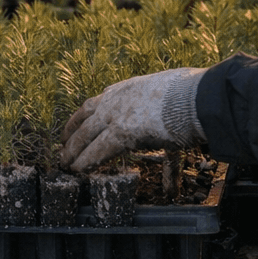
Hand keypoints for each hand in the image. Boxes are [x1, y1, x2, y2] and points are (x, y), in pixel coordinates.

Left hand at [60, 67, 205, 171]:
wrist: (194, 98)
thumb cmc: (189, 95)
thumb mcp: (168, 93)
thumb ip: (161, 105)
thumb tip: (173, 114)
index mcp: (127, 88)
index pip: (96, 103)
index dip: (83, 117)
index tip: (75, 126)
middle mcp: (115, 98)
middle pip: (84, 118)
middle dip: (71, 134)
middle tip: (62, 147)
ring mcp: (115, 114)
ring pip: (86, 135)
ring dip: (73, 150)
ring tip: (64, 164)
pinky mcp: (121, 133)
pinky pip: (97, 151)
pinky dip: (86, 161)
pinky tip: (78, 170)